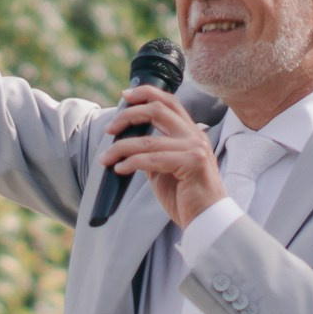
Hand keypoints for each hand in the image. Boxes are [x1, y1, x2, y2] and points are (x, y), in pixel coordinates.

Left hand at [99, 88, 223, 228]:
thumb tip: (127, 143)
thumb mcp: (165, 169)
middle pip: (157, 109)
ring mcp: (195, 148)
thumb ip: (153, 152)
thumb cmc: (186, 197)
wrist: (207, 220)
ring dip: (120, 148)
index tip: (125, 96)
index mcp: (191, 133)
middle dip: (128, 115)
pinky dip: (131, 163)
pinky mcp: (192, 163)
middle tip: (109, 129)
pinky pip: (152, 159)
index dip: (146, 93)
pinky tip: (119, 169)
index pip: (169, 101)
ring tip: (105, 158)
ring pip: (148, 139)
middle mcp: (195, 135)